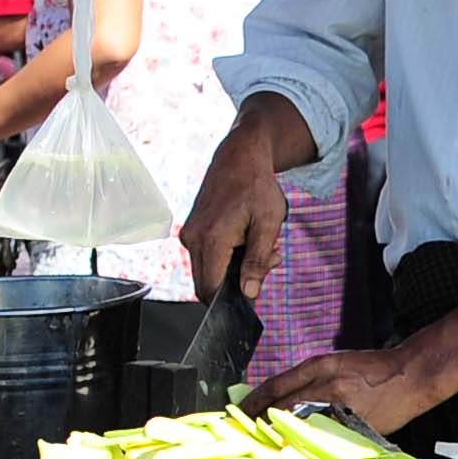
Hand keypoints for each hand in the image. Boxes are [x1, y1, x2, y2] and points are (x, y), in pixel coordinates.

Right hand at [179, 99, 299, 307]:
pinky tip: (248, 240)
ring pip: (208, 271)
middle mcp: (192, 239)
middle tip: (268, 261)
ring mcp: (189, 235)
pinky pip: (206, 257)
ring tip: (263, 247)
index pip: (211, 290)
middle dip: (238, 283)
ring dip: (235, 269)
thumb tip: (249, 293)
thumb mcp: (267, 224)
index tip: (255, 291)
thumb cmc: (256, 186)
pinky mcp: (192, 231)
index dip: (232, 300)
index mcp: (211, 239)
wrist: (239, 158)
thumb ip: (257, 262)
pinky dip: (227, 257)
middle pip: (208, 284)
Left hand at [254, 344, 457, 437]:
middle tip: (244, 433)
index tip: (239, 411)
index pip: (277, 386)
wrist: (411, 375)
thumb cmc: (373, 368)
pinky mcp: (355, 427)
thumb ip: (310, 379)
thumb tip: (281, 399)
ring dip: (281, 437)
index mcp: (321, 366)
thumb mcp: (336, 364)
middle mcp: (328, 386)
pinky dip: (310, 446)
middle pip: (284, 408)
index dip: (254, 400)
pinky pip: (325, 439)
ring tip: (264, 447)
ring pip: (301, 426)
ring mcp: (342, 408)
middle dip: (260, 422)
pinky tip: (299, 453)